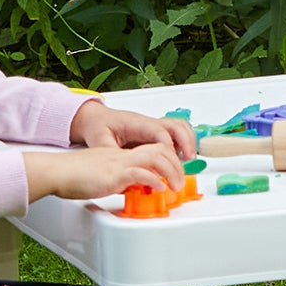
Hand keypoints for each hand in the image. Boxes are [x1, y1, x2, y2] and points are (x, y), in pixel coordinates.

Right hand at [23, 142, 185, 203]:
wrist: (55, 171)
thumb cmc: (71, 175)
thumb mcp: (101, 175)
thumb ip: (117, 179)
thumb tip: (130, 188)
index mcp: (119, 154)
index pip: (151, 149)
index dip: (167, 159)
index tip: (174, 173)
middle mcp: (122, 155)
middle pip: (160, 149)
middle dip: (176, 165)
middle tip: (180, 180)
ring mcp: (119, 163)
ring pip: (156, 157)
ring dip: (171, 172)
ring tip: (174, 186)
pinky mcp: (114, 174)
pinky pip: (141, 173)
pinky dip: (154, 180)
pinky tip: (158, 188)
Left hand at [70, 98, 196, 161]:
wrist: (94, 119)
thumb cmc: (97, 126)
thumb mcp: (99, 141)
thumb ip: (112, 154)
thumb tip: (124, 167)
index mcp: (135, 123)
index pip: (158, 132)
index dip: (168, 146)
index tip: (172, 160)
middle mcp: (147, 123)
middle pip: (175, 125)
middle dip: (186, 141)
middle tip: (190, 159)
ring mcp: (152, 127)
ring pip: (179, 127)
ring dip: (188, 141)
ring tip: (190, 159)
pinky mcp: (154, 134)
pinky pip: (175, 134)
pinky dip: (184, 143)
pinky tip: (183, 158)